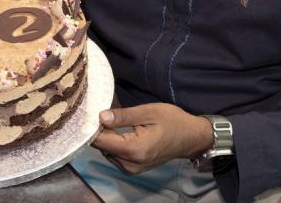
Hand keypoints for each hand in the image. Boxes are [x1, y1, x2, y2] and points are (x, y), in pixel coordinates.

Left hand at [92, 103, 212, 173]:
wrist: (190, 138)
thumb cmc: (172, 121)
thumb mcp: (149, 112)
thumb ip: (123, 116)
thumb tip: (100, 117)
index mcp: (134, 150)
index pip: (100, 141)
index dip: (92, 127)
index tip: (90, 112)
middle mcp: (130, 164)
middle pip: (102, 146)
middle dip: (100, 130)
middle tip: (104, 111)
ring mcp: (131, 169)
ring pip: (107, 151)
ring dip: (107, 136)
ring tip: (114, 120)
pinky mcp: (132, 169)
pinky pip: (115, 155)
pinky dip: (114, 143)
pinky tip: (120, 131)